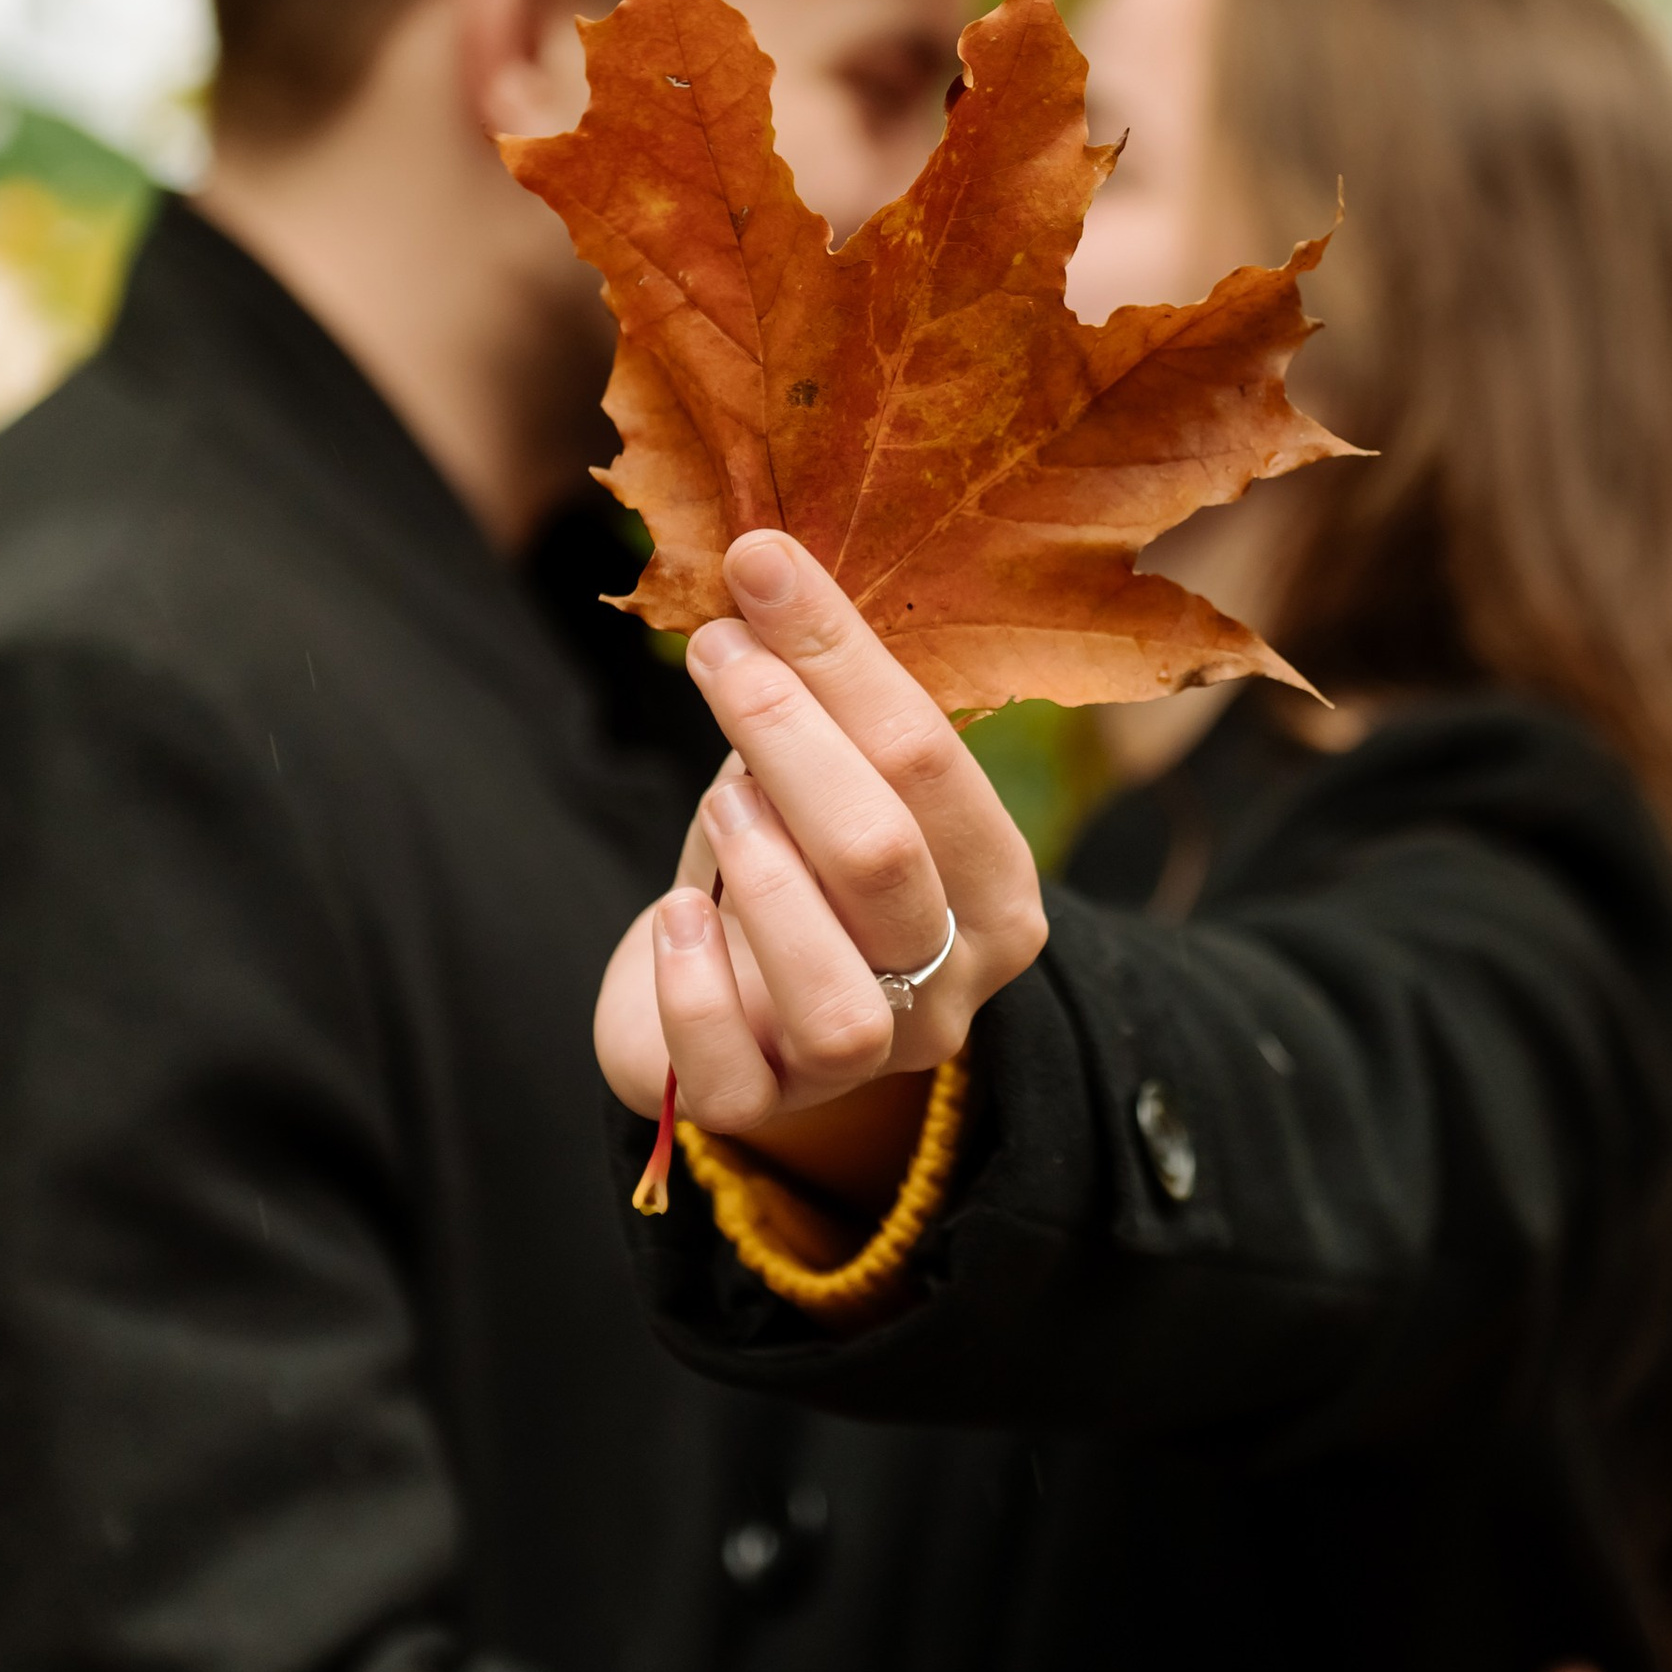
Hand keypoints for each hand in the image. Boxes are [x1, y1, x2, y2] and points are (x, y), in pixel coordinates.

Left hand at [595, 531, 1047, 1158]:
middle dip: (789, 735)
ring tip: (718, 796)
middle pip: (883, 856)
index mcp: (997, 888)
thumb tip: (762, 565)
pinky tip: (674, 915)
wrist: (738, 1011)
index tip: (758, 562)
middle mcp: (955, 984)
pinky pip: (731, 1074)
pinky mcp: (764, 1109)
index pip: (928, 757)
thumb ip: (817, 701)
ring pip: (837, 993)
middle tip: (717, 652)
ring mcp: (869, 1059)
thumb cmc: (793, 867)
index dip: (835, 654)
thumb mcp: (827, 781)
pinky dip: (693, 985)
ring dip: (761, 874)